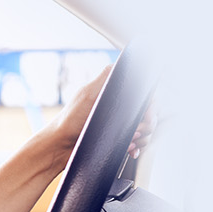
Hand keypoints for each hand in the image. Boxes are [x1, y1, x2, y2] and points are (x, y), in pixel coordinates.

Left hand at [28, 65, 153, 168]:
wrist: (61, 146)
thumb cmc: (70, 119)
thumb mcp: (88, 94)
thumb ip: (106, 77)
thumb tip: (124, 61)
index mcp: (115, 94)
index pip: (144, 95)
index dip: (151, 104)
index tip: (148, 114)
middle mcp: (120, 108)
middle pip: (149, 112)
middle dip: (148, 124)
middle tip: (137, 131)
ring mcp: (120, 125)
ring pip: (147, 130)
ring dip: (143, 137)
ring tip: (130, 142)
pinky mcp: (118, 140)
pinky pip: (138, 144)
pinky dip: (137, 148)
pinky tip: (131, 150)